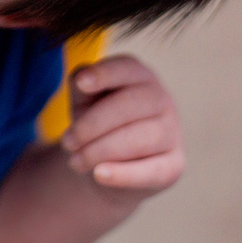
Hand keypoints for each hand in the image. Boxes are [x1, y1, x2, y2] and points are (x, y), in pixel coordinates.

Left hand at [59, 54, 183, 199]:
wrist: (104, 166)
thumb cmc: (93, 123)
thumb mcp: (82, 100)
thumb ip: (81, 85)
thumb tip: (81, 80)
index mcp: (139, 75)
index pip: (126, 68)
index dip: (104, 74)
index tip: (81, 84)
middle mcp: (162, 99)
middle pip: (131, 105)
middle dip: (93, 124)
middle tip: (67, 141)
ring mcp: (172, 132)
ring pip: (141, 138)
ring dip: (101, 151)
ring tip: (75, 161)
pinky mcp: (174, 165)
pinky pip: (152, 171)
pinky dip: (124, 174)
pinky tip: (99, 174)